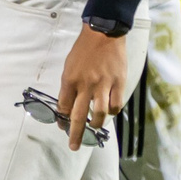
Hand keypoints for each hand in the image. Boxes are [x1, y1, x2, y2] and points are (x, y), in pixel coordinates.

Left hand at [56, 28, 130, 149]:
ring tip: (94, 127)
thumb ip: (69, 86)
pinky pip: (116, 104)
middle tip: (74, 146)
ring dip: (96, 124)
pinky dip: (112, 111)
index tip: (62, 127)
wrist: (103, 34)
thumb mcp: (68, 66)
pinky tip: (109, 111)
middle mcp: (85, 85)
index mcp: (69, 80)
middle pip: (78, 116)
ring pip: (99, 113)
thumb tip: (68, 105)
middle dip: (75, 134)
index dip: (62, 120)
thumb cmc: (83, 50)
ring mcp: (103, 84)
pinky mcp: (118, 82)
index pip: (63, 107)